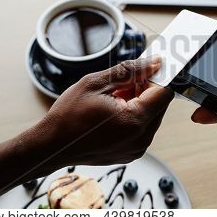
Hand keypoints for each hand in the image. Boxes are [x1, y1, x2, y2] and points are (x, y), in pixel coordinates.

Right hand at [20, 57, 173, 168]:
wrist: (51, 146)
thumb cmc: (68, 116)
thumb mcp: (96, 83)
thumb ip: (130, 71)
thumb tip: (154, 63)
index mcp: (135, 121)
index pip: (165, 93)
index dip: (154, 79)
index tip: (141, 73)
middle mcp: (141, 138)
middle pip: (160, 105)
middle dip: (145, 91)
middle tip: (119, 88)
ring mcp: (137, 148)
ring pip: (152, 116)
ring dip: (138, 104)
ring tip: (113, 102)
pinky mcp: (132, 153)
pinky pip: (143, 129)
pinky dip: (133, 118)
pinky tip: (113, 115)